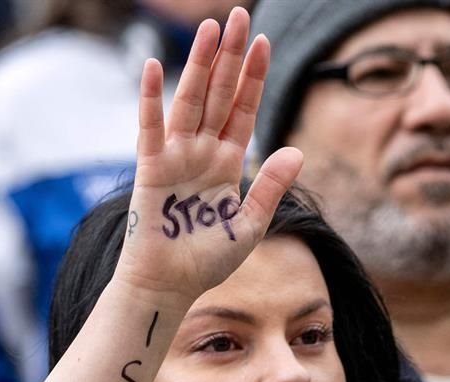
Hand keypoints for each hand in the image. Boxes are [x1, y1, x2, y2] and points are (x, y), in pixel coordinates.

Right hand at [116, 7, 303, 308]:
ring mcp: (176, 157)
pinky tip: (158, 67)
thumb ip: (271, 186)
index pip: (243, 111)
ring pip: (191, 102)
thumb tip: (298, 150)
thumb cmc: (208, 261)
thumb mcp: (252, 224)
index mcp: (227, 164)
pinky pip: (151, 128)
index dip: (252, 78)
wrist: (172, 285)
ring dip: (200, 65)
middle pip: (218, 95)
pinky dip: (153, 99)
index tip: (263, 42)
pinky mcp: (152, 170)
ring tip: (211, 28)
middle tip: (238, 15)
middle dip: (229, 57)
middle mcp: (202, 153)